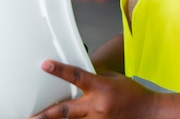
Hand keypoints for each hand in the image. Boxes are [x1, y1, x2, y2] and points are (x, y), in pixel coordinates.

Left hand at [30, 60, 154, 118]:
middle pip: (65, 111)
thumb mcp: (113, 79)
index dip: (59, 70)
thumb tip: (75, 80)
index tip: (46, 65)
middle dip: (46, 114)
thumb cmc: (132, 94)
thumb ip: (93, 79)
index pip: (76, 77)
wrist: (149, 112)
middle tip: (31, 116)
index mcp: (101, 88)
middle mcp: (97, 107)